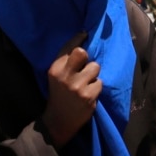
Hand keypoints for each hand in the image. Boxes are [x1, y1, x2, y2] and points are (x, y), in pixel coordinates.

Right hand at [41, 32, 102, 147]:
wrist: (58, 120)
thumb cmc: (59, 94)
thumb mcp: (56, 76)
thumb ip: (66, 61)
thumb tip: (83, 36)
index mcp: (55, 68)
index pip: (69, 47)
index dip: (79, 39)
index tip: (84, 34)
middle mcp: (65, 76)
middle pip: (82, 52)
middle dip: (86, 58)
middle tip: (84, 67)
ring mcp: (77, 86)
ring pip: (95, 67)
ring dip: (93, 75)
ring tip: (86, 83)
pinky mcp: (88, 96)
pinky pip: (100, 83)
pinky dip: (95, 88)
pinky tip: (88, 94)